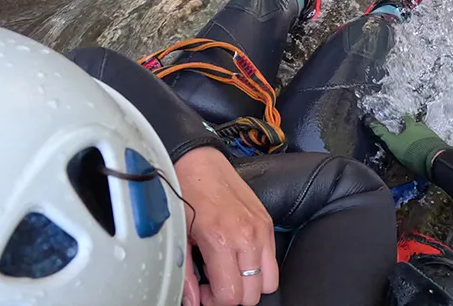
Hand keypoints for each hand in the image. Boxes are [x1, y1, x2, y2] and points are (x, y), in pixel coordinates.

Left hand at [174, 147, 278, 305]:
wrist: (199, 161)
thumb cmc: (185, 192)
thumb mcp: (179, 236)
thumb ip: (186, 275)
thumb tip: (193, 300)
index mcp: (221, 239)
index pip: (231, 296)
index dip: (214, 301)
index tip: (202, 291)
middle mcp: (247, 235)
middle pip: (253, 294)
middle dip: (232, 295)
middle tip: (214, 283)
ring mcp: (261, 228)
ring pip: (269, 281)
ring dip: (249, 283)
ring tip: (228, 272)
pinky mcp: (268, 222)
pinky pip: (273, 260)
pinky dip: (258, 266)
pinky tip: (238, 256)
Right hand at [368, 115, 449, 179]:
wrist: (436, 161)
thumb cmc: (412, 151)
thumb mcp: (394, 144)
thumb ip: (383, 134)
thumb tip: (369, 121)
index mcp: (412, 126)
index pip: (408, 119)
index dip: (405, 119)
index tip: (403, 118)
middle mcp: (424, 128)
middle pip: (419, 125)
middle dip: (415, 127)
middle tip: (410, 131)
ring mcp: (434, 137)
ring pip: (426, 134)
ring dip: (422, 137)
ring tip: (417, 142)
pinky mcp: (440, 147)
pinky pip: (432, 143)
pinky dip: (428, 145)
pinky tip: (426, 151)